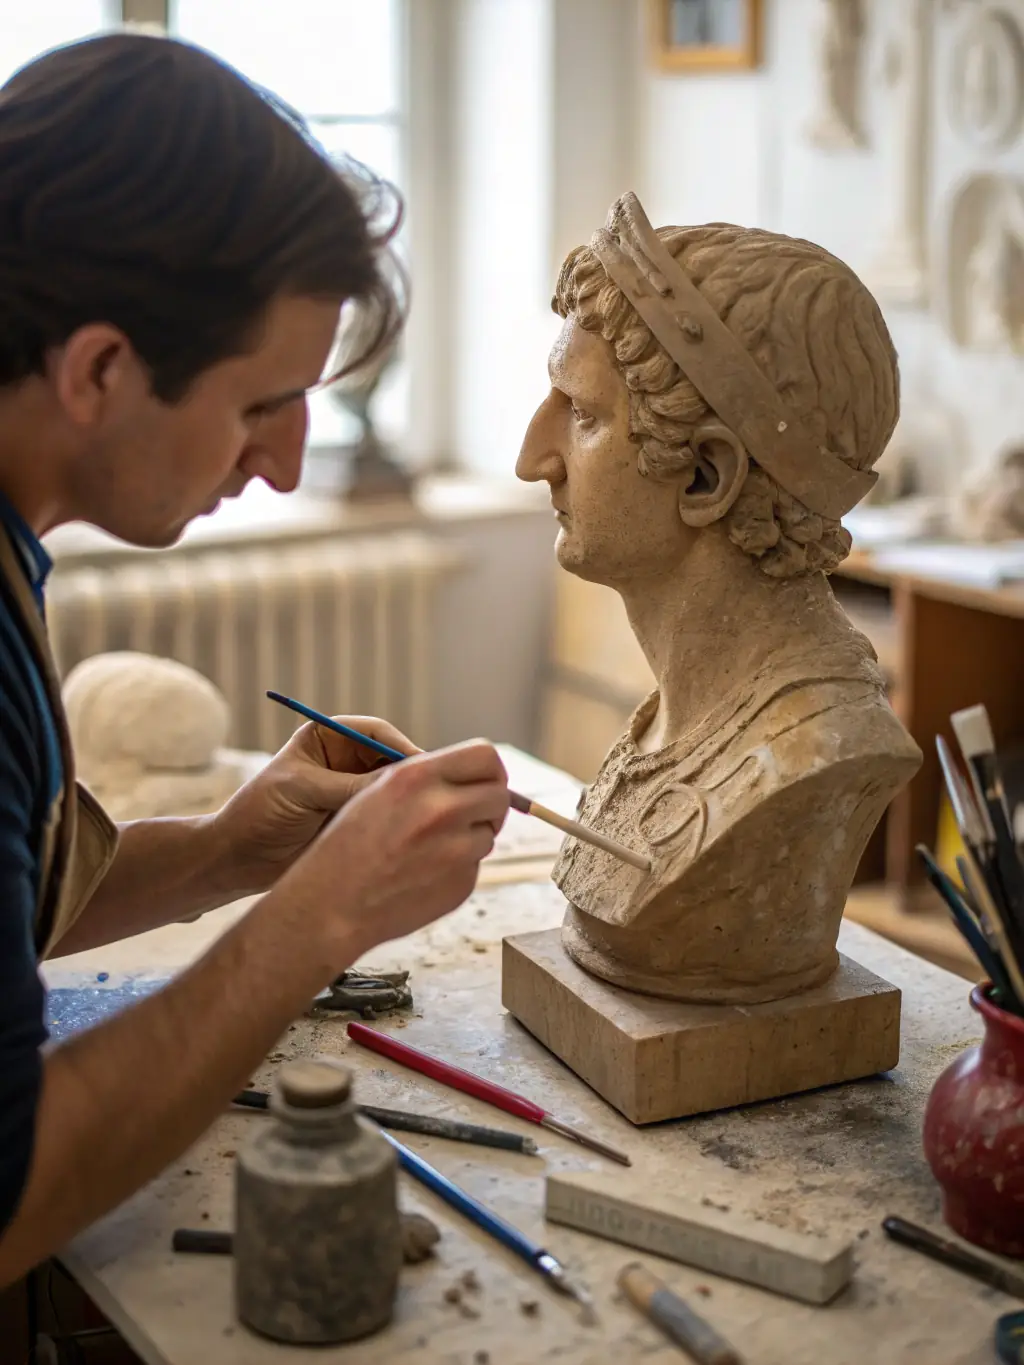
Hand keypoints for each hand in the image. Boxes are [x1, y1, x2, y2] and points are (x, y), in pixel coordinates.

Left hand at [212, 715, 421, 895]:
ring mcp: (352, 791)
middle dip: (409, 776)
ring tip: (422, 817)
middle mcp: (344, 760)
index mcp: (327, 737)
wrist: (237, 859)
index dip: (401, 747)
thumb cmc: (258, 813)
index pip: (376, 733)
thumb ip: (349, 786)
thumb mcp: (303, 791)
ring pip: (393, 790)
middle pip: (392, 760)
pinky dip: (397, 823)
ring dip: (406, 801)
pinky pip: (385, 816)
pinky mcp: (355, 820)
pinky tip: (408, 834)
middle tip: (430, 796)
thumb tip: (399, 784)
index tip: (421, 768)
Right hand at [267, 740, 510, 958]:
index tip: (483, 779)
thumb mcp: (379, 791)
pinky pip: (474, 865)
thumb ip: (427, 777)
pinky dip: (457, 867)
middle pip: (499, 794)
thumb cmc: (348, 846)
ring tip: (429, 848)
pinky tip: (423, 873)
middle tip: (470, 813)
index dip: (489, 768)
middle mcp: (442, 810)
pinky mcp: (462, 884)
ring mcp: (456, 851)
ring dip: (471, 837)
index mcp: (417, 778)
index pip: (485, 756)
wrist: (331, 906)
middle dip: (489, 802)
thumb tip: (474, 773)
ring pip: (488, 833)